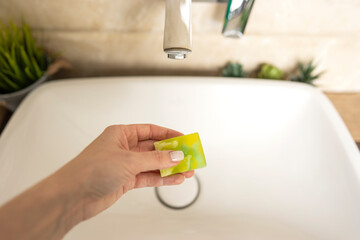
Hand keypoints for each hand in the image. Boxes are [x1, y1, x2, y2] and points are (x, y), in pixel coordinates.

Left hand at [61, 124, 193, 220]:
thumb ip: (155, 159)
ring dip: (170, 167)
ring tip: (187, 170)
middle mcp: (124, 148)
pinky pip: (149, 177)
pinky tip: (175, 179)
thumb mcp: (129, 160)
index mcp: (121, 134)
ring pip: (153, 164)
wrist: (73, 195)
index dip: (169, 134)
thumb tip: (175, 155)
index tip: (184, 138)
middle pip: (154, 148)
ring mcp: (125, 165)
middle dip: (172, 152)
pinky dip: (162, 178)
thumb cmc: (90, 170)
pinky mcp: (125, 180)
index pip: (151, 130)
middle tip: (189, 156)